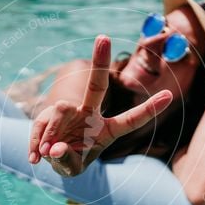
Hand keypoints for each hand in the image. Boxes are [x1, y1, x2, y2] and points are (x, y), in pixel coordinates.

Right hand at [28, 35, 173, 176]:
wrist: (50, 157)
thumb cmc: (71, 160)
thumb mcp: (73, 168)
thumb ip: (68, 161)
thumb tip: (55, 148)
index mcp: (107, 130)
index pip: (131, 120)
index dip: (149, 109)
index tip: (169, 94)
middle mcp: (90, 115)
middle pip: (97, 85)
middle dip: (99, 60)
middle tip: (103, 36)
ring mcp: (68, 112)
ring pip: (60, 110)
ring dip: (51, 134)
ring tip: (46, 155)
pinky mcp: (47, 114)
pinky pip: (41, 124)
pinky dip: (35, 143)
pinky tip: (35, 159)